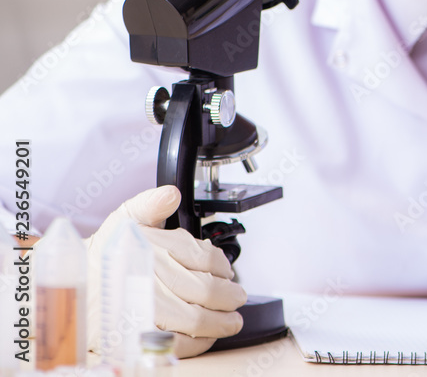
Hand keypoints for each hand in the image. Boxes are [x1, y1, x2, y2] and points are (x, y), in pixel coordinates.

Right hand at [85, 186, 246, 357]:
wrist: (79, 285)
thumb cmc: (107, 254)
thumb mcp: (126, 219)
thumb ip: (151, 204)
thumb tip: (170, 194)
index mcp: (149, 246)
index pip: (205, 258)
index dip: (223, 267)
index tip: (228, 273)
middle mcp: (147, 276)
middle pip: (205, 291)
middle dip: (230, 297)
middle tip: (237, 299)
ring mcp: (142, 307)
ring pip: (195, 319)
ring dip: (220, 322)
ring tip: (230, 320)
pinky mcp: (136, 334)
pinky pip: (176, 343)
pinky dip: (198, 342)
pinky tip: (206, 335)